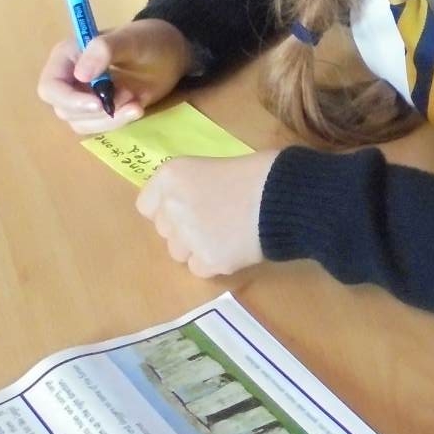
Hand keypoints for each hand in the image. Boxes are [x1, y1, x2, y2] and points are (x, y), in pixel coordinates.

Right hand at [37, 19, 192, 135]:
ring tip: (136, 100)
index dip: (69, 99)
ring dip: (110, 118)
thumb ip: (104, 50)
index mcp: (67, 57)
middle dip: (95, 111)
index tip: (98, 102)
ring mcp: (84, 97)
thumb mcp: (130, 40)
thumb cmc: (148, 40)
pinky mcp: (100, 110)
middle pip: (64, 110)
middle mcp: (69, 79)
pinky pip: (100, 126)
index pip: (51, 87)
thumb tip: (81, 75)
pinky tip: (138, 107)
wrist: (170, 54)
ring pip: (81, 123)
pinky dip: (119, 121)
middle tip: (127, 98)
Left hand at [136, 151, 277, 276]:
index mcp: (172, 175)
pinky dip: (214, 262)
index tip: (189, 207)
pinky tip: (236, 248)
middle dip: (183, 228)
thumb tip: (195, 201)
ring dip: (197, 248)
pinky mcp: (208, 260)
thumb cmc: (260, 173)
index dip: (167, 208)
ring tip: (227, 236)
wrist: (287, 198)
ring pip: (178, 253)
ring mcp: (188, 236)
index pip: (146, 205)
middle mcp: (172, 206)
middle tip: (215, 220)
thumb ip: (195, 184)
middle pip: (164, 230)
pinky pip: (199, 268)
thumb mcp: (218, 165)